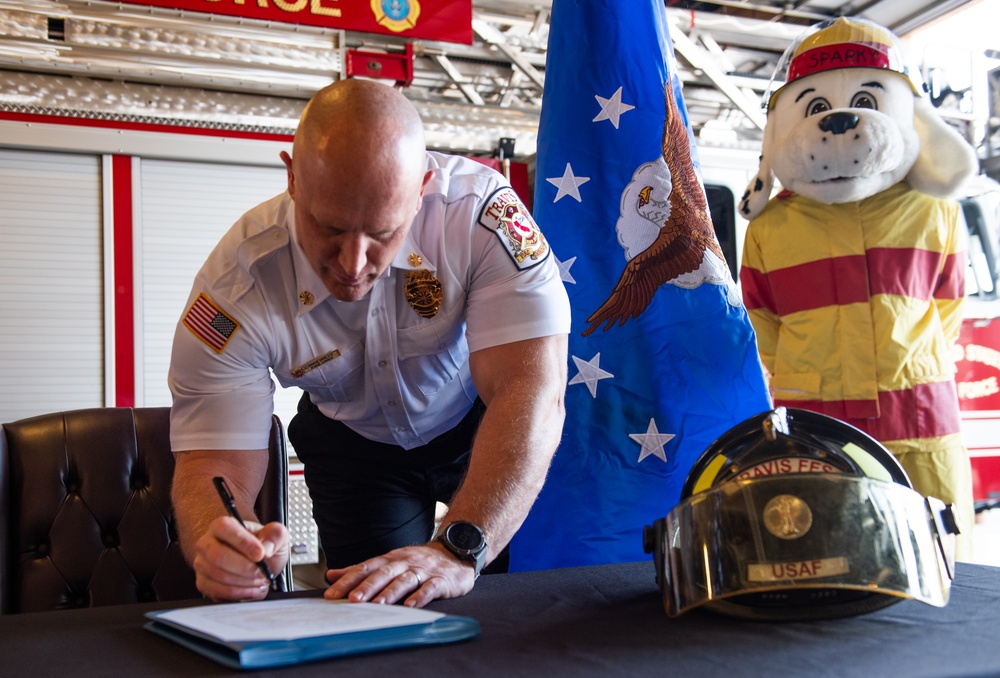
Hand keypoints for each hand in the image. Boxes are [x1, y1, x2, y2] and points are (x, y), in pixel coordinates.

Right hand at [191, 516, 289, 600]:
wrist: (258, 566)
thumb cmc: (263, 548)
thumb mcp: (277, 537)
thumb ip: (276, 535)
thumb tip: (266, 548)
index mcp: (223, 526)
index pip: (224, 528)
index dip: (242, 542)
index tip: (260, 554)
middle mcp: (207, 543)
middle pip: (217, 556)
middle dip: (244, 567)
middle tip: (262, 572)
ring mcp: (202, 564)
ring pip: (219, 576)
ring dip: (244, 582)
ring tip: (260, 580)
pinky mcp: (203, 583)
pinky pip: (218, 592)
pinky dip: (239, 593)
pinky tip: (251, 589)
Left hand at [324, 542, 474, 607]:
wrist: (455, 552)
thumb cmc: (418, 561)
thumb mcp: (388, 562)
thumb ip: (360, 570)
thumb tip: (332, 574)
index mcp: (389, 560)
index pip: (365, 568)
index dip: (348, 581)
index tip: (332, 594)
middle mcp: (404, 563)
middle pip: (383, 573)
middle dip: (367, 587)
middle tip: (353, 600)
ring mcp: (423, 570)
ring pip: (405, 580)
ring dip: (391, 592)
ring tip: (378, 604)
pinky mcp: (441, 580)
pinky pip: (430, 588)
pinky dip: (421, 596)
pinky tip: (412, 605)